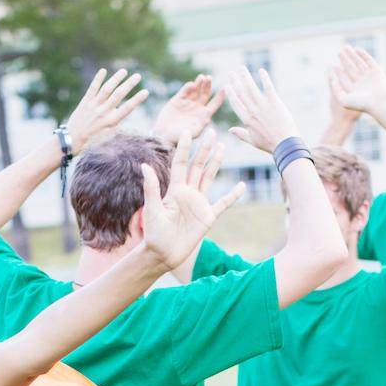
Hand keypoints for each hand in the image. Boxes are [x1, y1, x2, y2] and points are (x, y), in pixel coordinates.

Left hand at [65, 68, 148, 152]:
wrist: (72, 141)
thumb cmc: (91, 143)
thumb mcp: (108, 139)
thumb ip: (118, 129)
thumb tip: (129, 127)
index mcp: (111, 122)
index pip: (128, 108)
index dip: (137, 99)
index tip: (146, 91)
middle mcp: (104, 112)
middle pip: (119, 94)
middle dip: (130, 84)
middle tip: (138, 76)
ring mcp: (94, 106)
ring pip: (107, 89)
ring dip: (116, 78)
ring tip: (124, 71)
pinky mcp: (85, 102)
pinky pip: (92, 88)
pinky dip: (98, 79)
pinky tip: (103, 70)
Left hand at [140, 129, 244, 270]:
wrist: (163, 254)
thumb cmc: (154, 233)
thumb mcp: (152, 209)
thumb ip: (151, 187)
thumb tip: (144, 165)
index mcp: (175, 189)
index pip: (181, 163)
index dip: (184, 148)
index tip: (187, 131)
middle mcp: (188, 193)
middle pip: (198, 166)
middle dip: (204, 149)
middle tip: (210, 131)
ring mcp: (199, 204)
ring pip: (209, 178)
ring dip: (215, 163)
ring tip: (222, 147)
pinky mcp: (208, 217)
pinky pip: (223, 204)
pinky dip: (233, 195)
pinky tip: (241, 186)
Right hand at [152, 75, 224, 141]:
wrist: (164, 136)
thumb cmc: (180, 137)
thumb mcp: (193, 132)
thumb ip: (200, 125)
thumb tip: (208, 119)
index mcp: (204, 115)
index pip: (214, 104)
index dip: (220, 96)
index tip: (225, 88)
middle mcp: (197, 107)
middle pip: (205, 94)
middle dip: (207, 86)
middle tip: (209, 78)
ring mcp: (188, 102)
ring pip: (196, 90)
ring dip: (199, 83)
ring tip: (202, 77)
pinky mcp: (178, 100)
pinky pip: (184, 91)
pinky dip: (188, 87)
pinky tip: (191, 84)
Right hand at [223, 67, 299, 153]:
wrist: (284, 144)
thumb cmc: (269, 144)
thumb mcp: (252, 141)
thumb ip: (240, 133)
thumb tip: (230, 130)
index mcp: (247, 120)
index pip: (236, 103)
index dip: (230, 94)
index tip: (227, 86)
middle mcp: (253, 111)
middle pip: (241, 93)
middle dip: (235, 81)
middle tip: (231, 72)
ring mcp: (263, 106)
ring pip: (251, 88)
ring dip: (245, 77)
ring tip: (241, 68)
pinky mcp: (274, 102)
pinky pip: (268, 87)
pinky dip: (264, 78)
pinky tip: (261, 70)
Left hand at [328, 46, 385, 117]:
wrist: (380, 103)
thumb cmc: (361, 104)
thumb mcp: (343, 100)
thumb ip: (336, 90)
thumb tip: (332, 80)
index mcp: (354, 90)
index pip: (345, 79)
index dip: (339, 72)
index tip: (333, 65)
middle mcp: (361, 83)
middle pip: (351, 69)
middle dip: (345, 61)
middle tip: (339, 52)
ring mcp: (369, 77)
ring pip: (359, 63)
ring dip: (352, 55)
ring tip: (345, 47)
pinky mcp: (377, 71)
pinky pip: (369, 61)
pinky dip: (363, 55)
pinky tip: (356, 49)